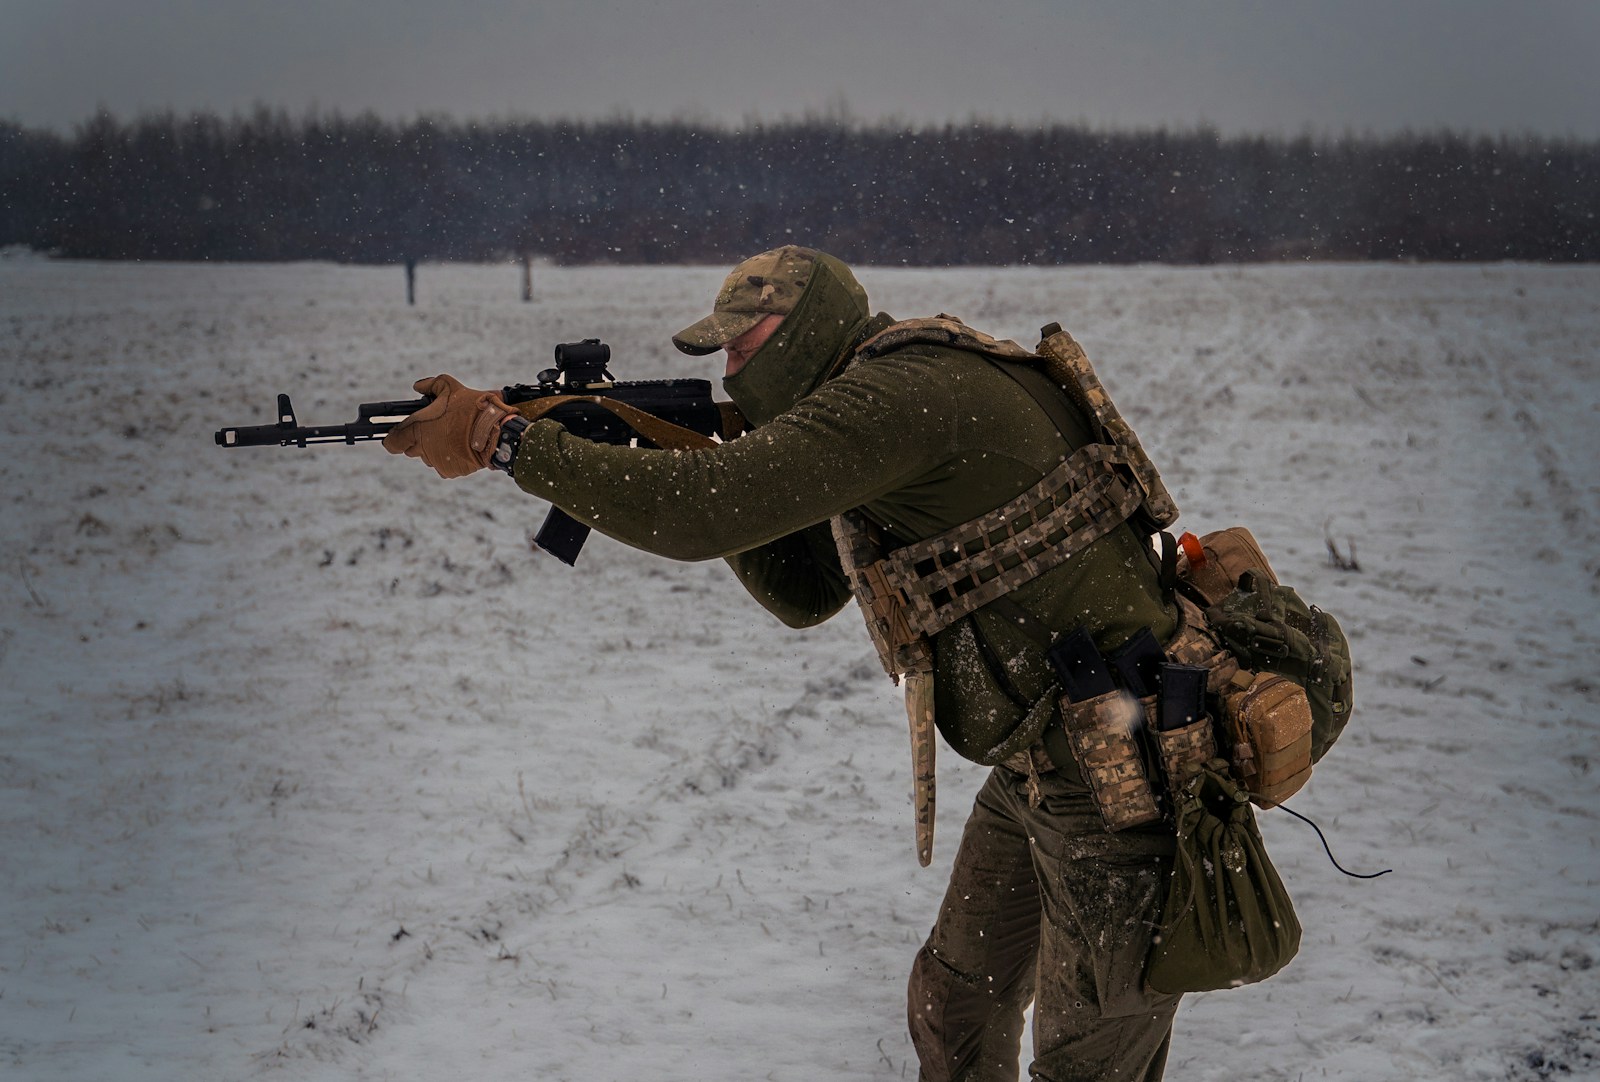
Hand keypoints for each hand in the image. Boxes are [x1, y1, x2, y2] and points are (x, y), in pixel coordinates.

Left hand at [382, 374, 514, 478]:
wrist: (494, 431)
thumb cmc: (470, 407)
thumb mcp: (449, 386)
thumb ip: (429, 385)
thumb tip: (418, 386)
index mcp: (417, 429)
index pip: (392, 442)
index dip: (393, 438)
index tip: (398, 433)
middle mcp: (423, 448)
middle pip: (410, 449)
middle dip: (418, 440)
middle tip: (434, 428)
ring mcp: (436, 461)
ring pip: (428, 457)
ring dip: (434, 448)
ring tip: (452, 435)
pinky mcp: (449, 471)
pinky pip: (443, 465)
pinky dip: (449, 457)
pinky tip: (460, 445)